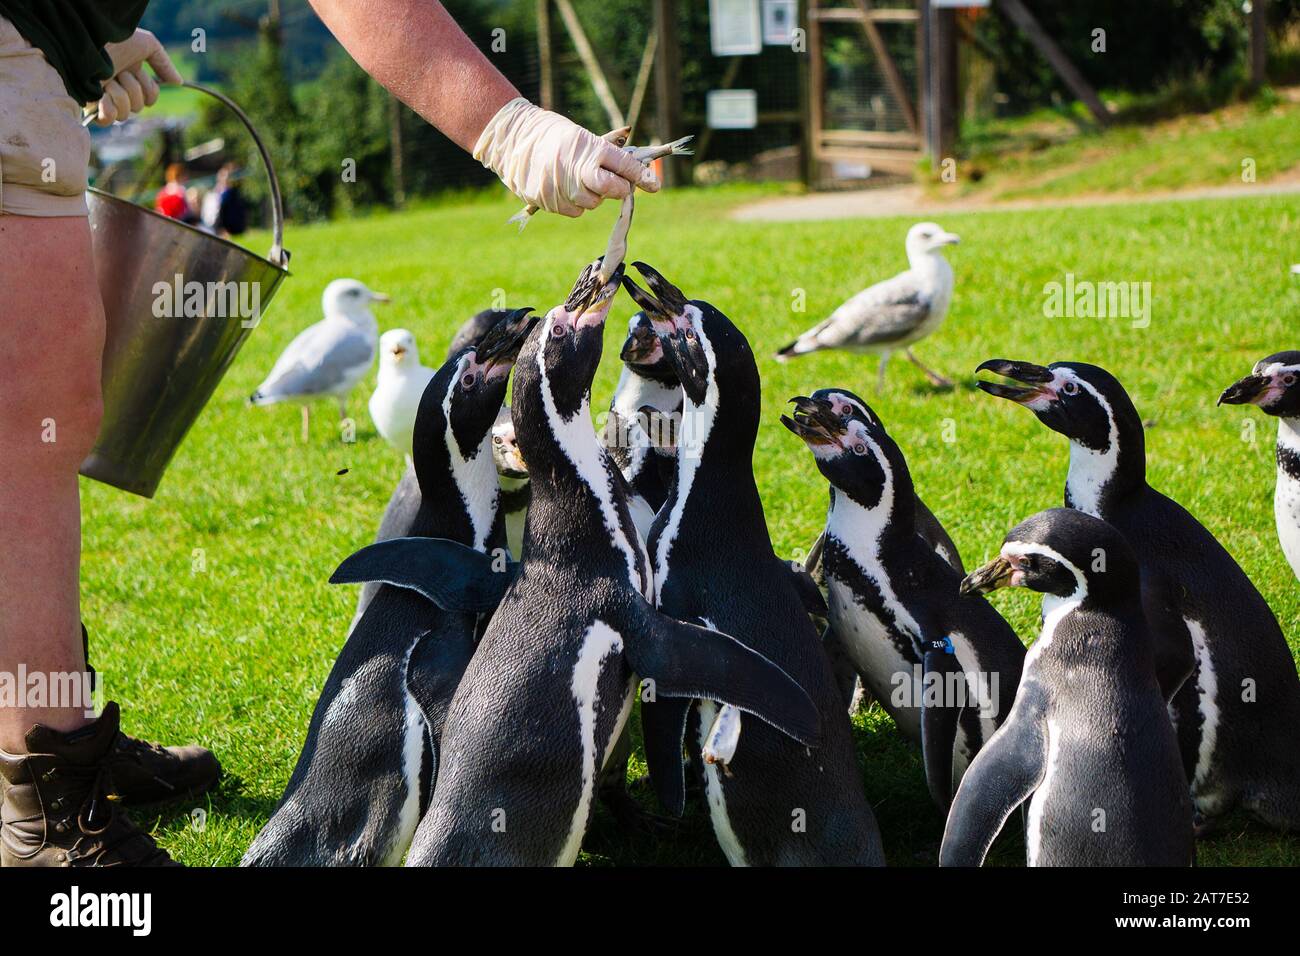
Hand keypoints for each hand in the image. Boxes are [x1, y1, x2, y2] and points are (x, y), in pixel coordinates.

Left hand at [94, 29, 183, 125]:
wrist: (88, 40)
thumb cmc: (115, 39)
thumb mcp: (146, 45)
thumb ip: (164, 64)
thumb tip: (178, 83)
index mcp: (130, 75)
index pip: (150, 98)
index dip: (148, 89)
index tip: (137, 71)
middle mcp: (118, 87)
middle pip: (138, 107)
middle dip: (132, 89)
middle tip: (119, 72)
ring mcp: (103, 96)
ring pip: (125, 114)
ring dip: (119, 94)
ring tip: (106, 79)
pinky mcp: (89, 104)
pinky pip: (107, 120)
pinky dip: (108, 110)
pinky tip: (103, 96)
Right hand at [473, 98, 659, 217]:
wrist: (512, 139)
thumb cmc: (554, 136)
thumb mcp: (581, 136)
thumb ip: (605, 155)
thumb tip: (635, 175)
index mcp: (590, 147)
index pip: (624, 164)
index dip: (641, 175)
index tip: (653, 185)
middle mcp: (577, 168)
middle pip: (612, 189)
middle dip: (620, 189)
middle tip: (618, 185)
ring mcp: (562, 187)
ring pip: (593, 203)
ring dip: (593, 195)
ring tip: (579, 179)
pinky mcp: (548, 201)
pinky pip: (575, 211)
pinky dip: (575, 203)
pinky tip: (564, 187)